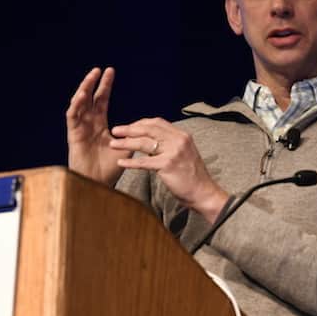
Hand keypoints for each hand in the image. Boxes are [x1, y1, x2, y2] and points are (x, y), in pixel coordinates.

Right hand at [66, 67, 129, 186]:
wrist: (98, 185)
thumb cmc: (110, 169)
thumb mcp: (126, 148)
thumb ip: (134, 136)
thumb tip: (148, 127)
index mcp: (100, 125)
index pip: (102, 100)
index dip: (105, 86)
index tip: (110, 72)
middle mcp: (88, 124)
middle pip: (89, 98)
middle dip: (94, 83)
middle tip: (99, 69)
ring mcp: (80, 129)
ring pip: (78, 104)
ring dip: (83, 90)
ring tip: (90, 78)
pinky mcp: (73, 136)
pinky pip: (72, 117)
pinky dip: (76, 105)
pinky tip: (81, 96)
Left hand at [110, 118, 228, 223]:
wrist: (203, 192)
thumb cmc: (191, 176)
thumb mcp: (183, 153)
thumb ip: (169, 145)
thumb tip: (149, 141)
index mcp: (182, 135)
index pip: (157, 123)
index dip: (140, 123)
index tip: (128, 127)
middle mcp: (178, 140)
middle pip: (149, 129)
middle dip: (129, 129)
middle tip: (115, 131)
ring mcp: (173, 152)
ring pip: (144, 143)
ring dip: (126, 143)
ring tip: (113, 144)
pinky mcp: (168, 165)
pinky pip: (144, 162)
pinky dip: (131, 162)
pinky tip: (121, 162)